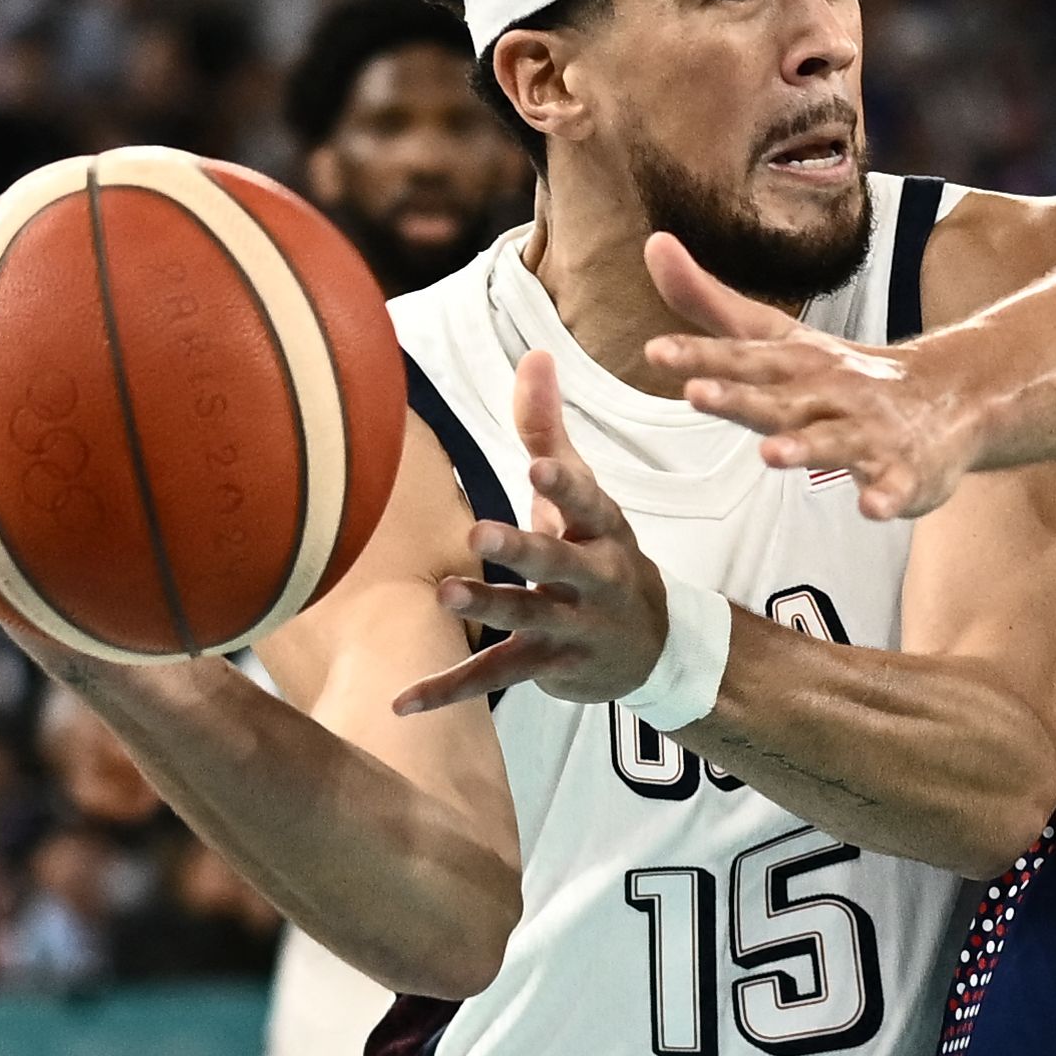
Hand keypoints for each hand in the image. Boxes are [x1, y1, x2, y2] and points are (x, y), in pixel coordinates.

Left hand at [392, 350, 677, 715]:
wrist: (655, 646)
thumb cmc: (603, 554)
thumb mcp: (585, 496)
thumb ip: (549, 430)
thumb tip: (534, 355)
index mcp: (602, 530)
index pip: (587, 502)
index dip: (564, 484)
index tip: (537, 465)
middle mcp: (594, 577)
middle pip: (558, 560)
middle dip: (522, 548)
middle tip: (479, 533)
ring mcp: (573, 625)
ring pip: (528, 617)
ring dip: (488, 606)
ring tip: (444, 594)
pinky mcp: (549, 665)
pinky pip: (495, 676)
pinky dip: (447, 689)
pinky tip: (400, 700)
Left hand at [642, 232, 979, 520]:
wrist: (949, 396)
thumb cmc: (841, 374)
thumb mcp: (777, 339)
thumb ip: (712, 305)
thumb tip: (654, 246)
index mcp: (796, 363)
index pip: (743, 356)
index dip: (700, 355)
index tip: (656, 353)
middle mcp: (829, 394)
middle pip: (779, 398)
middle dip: (740, 398)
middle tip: (697, 394)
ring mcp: (869, 432)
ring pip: (834, 442)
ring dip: (804, 447)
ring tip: (771, 455)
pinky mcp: (904, 472)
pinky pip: (896, 487)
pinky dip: (887, 497)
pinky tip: (872, 507)